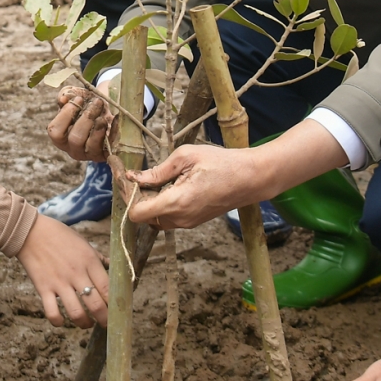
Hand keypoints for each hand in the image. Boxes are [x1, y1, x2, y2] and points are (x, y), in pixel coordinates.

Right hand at [15, 215, 109, 327]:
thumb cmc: (60, 236)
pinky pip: (52, 312)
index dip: (114, 304)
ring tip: (86, 324)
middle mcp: (76, 274)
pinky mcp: (43, 288)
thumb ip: (98, 258)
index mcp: (89, 261)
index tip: (116, 311)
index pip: (108, 288)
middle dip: (104, 319)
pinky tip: (61, 322)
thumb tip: (112, 266)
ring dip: (84, 323)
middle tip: (105, 323)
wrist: (31, 232)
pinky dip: (58, 322)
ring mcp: (59, 282)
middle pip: (96, 304)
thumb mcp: (84, 243)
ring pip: (76, 313)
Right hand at [48, 83, 113, 161]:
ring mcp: (90, 154)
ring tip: (104, 114)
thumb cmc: (88, 104)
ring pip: (92, 145)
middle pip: (75, 139)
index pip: (55, 132)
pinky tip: (114, 119)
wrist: (110, 109)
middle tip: (97, 102)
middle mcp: (74, 149)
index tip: (79, 99)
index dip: (66, 114)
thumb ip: (66, 94)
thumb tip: (63, 99)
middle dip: (87, 118)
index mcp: (62, 137)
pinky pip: (110, 147)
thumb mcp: (76, 95)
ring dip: (99, 126)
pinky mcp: (107, 155)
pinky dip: (113, 131)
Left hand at [125, 143, 267, 229]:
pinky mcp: (193, 222)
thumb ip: (158, 171)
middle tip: (140, 175)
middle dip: (138, 197)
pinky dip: (163, 205)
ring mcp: (188, 223)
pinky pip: (169, 218)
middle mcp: (180, 219)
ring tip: (158, 179)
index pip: (136, 214)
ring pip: (156, 219)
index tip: (129, 179)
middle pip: (144, 217)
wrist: (251, 178)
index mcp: (176, 202)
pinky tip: (171, 186)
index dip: (128, 196)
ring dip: (151, 202)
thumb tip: (135, 177)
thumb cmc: (222, 163)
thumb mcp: (186, 157)